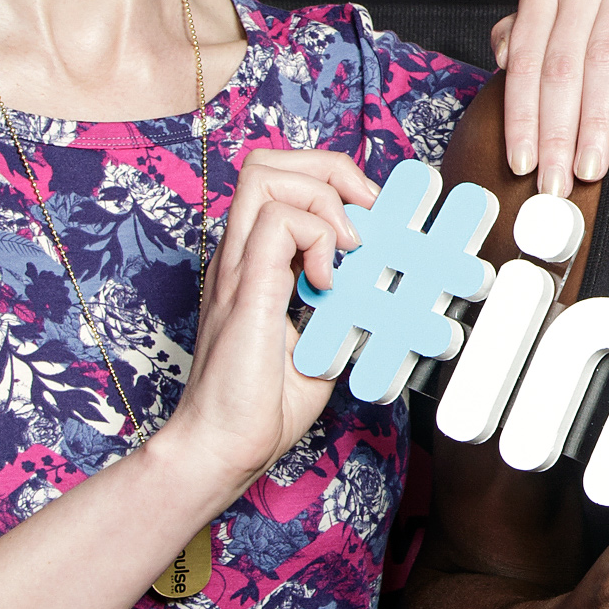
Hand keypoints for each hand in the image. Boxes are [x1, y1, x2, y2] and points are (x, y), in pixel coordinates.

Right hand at [152, 147, 376, 496]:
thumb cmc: (261, 407)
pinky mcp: (246, 288)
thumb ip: (343, 311)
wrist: (223, 447)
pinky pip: (279, 222)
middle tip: (365, 215)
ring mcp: (238, 267)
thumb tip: (385, 293)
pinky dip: (317, 238)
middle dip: (329, 170)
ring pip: (266, 173)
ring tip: (347, 249)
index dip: (333, 184)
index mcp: (256, 263)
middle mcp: (240, 255)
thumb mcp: (321, 345)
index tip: (372, 220)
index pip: (282, 181)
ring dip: (323, 199)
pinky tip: (328, 283)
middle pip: (267, 161)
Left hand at [491, 0, 608, 197]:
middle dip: (556, 133)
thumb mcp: (565, 0)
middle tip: (555, 184)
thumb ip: (530, 29)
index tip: (521, 167)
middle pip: (560, 68)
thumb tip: (502, 60)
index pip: (525, 63)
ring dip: (595, 121)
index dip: (521, 118)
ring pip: (602, 59)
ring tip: (592, 168)